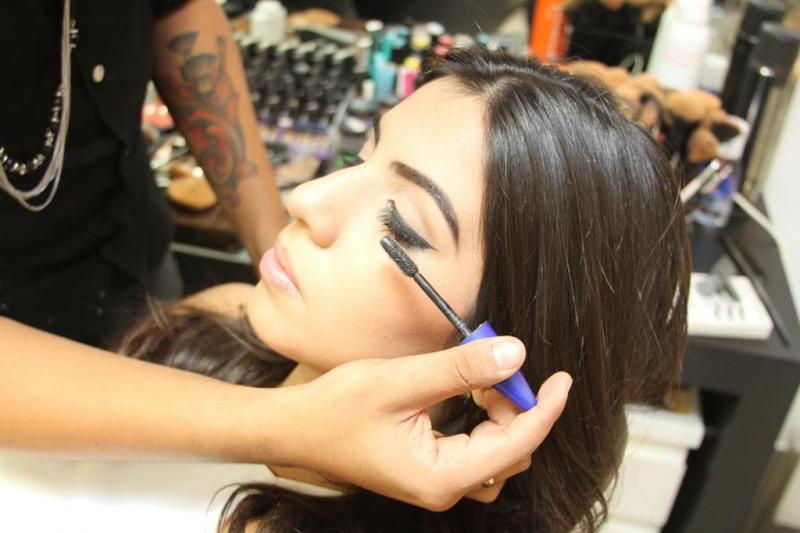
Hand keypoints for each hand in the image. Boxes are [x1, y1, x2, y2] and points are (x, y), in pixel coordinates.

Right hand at [275, 338, 571, 510]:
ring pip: (496, 452)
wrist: (295, 429)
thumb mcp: (401, 381)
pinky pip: (475, 449)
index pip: (515, 444)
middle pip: (510, 451)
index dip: (543, 409)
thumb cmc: (337, 409)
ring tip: (480, 377)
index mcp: (441, 477)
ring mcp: (437, 482)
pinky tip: (467, 391)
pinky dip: (481, 419)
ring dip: (499, 414)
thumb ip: (460, 369)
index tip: (561, 378)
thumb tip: (514, 354)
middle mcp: (444, 488)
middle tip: (497, 362)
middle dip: (515, 406)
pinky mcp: (429, 469)